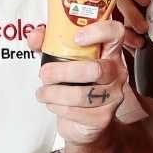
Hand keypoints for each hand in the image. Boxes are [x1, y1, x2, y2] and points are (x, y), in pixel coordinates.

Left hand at [33, 20, 127, 145]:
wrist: (84, 120)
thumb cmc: (72, 82)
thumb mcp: (59, 58)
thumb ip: (47, 44)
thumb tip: (35, 36)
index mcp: (108, 51)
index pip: (115, 32)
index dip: (98, 32)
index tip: (76, 38)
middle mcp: (116, 72)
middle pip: (96, 69)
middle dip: (62, 72)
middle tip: (44, 74)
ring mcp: (113, 95)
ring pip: (82, 94)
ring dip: (54, 93)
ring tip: (42, 92)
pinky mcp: (103, 117)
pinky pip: (76, 112)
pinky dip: (57, 107)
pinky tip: (52, 104)